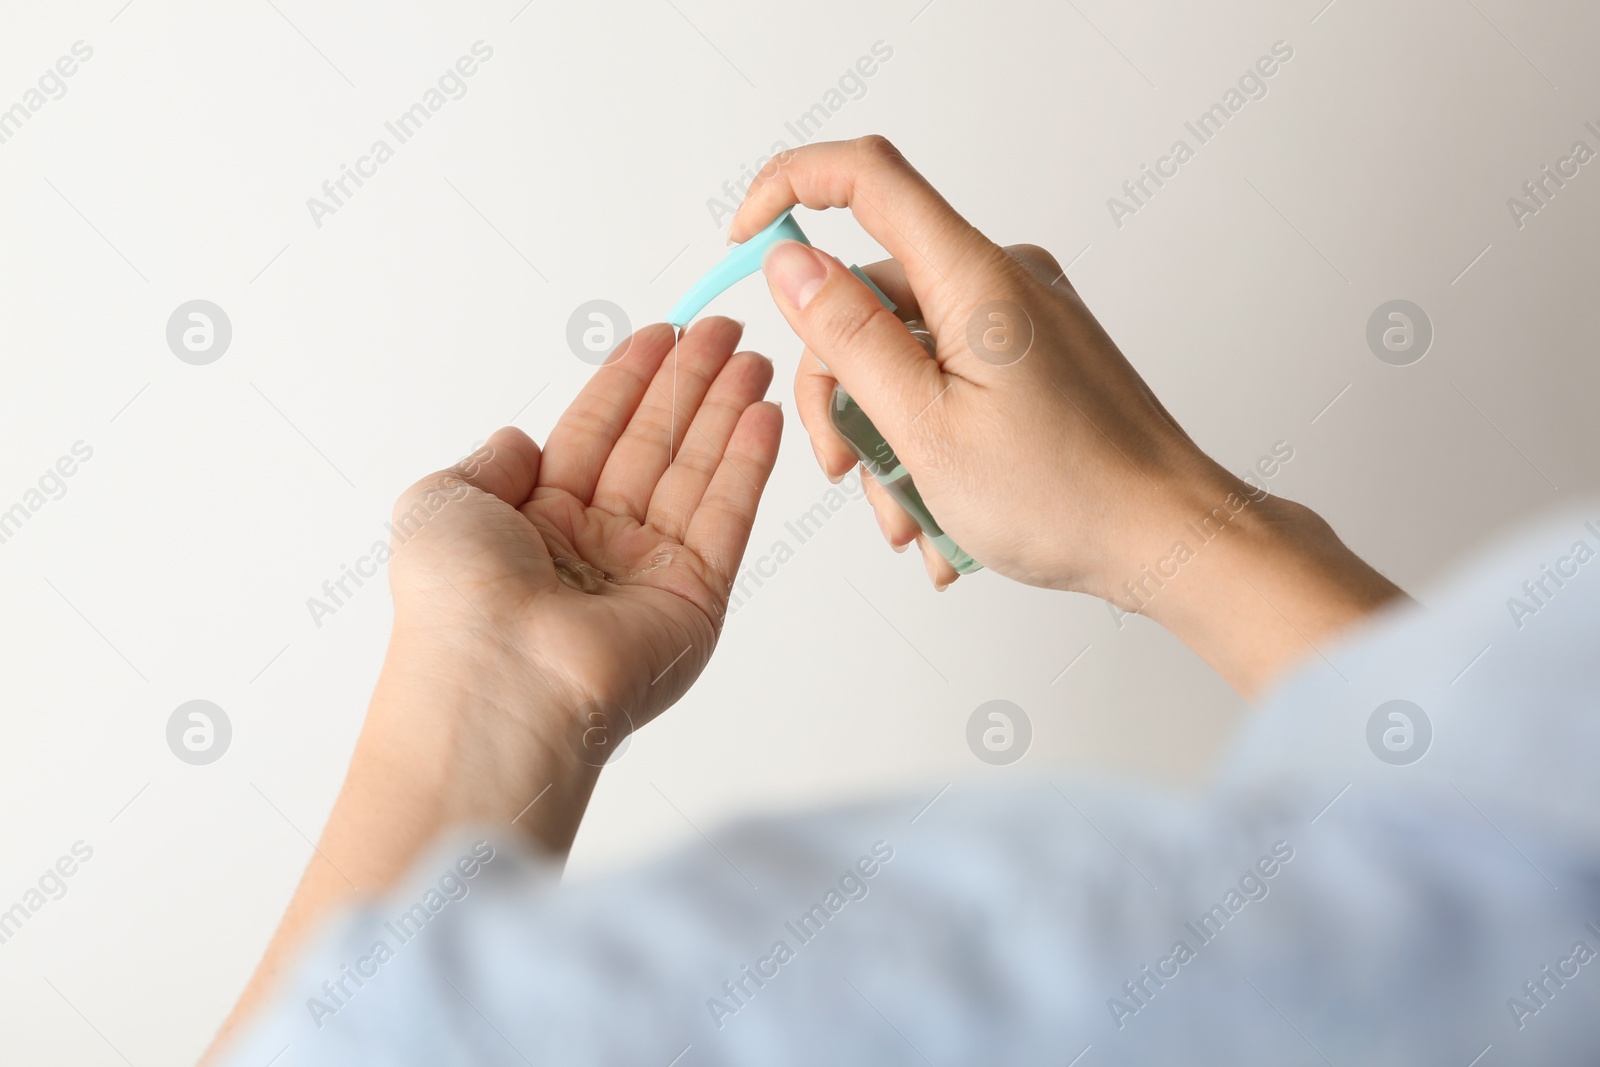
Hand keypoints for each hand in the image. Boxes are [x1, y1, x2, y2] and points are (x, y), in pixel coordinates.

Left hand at [388, 317, 780, 739]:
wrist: (498, 682)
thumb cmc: (455, 603)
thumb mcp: (441, 504)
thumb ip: (490, 462)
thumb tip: (520, 439)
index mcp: (534, 523)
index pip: (595, 433)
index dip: (630, 381)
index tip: (664, 334)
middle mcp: (594, 546)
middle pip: (653, 446)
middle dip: (690, 385)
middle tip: (726, 331)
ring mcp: (648, 574)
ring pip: (696, 474)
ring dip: (727, 413)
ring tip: (755, 358)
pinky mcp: (694, 600)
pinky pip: (725, 518)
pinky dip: (747, 465)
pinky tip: (762, 415)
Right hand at [732, 136, 1403, 694]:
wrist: (1168, 538)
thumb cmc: (1068, 495)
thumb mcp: (925, 427)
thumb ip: (848, 339)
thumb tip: (791, 264)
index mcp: (976, 277)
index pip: (866, 176)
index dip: (790, 188)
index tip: (745, 240)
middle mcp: (1002, 280)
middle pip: (871, 296)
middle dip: (843, 390)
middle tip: (846, 472)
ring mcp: (1022, 319)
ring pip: (904, 352)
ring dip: (887, 438)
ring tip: (908, 518)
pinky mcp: (1035, 356)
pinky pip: (949, 377)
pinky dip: (929, 441)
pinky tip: (940, 512)